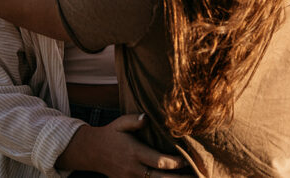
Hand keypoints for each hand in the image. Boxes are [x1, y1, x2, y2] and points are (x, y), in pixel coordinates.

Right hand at [56, 113, 187, 176]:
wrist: (92, 152)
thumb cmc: (111, 134)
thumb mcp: (120, 123)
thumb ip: (135, 120)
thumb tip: (147, 117)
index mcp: (134, 153)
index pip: (159, 162)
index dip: (175, 163)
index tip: (188, 159)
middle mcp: (133, 169)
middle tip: (197, 177)